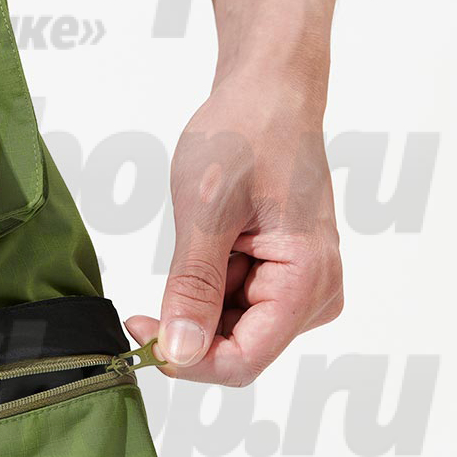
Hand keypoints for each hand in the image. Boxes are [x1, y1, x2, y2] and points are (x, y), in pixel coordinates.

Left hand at [125, 73, 342, 385]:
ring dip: (198, 301)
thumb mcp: (206, 213)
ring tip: (202, 242)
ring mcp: (302, 290)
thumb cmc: (245, 134)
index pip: (242, 362)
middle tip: (160, 280)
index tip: (140, 330)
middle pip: (236, 352)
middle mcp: (315, 295)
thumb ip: (193, 288)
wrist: (268, 94)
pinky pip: (234, 310)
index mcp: (307, 280)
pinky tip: (211, 245)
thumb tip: (179, 350)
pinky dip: (207, 288)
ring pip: (229, 333)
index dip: (185, 359)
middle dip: (188, 327)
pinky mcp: (284, 282)